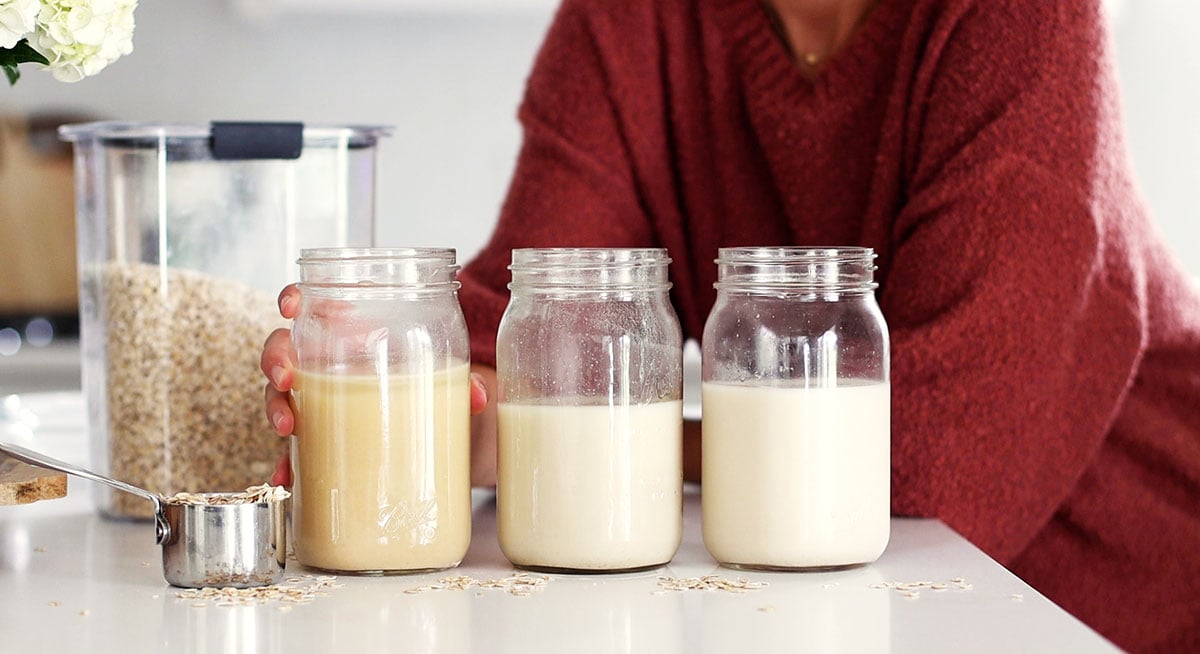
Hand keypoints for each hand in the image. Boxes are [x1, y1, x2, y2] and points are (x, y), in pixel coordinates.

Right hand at [260, 284, 492, 486]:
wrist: (447, 428)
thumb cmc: (438, 388)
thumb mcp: (452, 380)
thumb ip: (467, 382)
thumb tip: (478, 396)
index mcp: (358, 333)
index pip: (317, 305)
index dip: (295, 298)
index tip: (291, 306)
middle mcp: (332, 363)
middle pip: (286, 348)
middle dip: (276, 358)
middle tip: (286, 377)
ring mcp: (324, 401)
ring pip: (281, 394)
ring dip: (276, 408)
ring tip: (288, 429)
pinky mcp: (326, 438)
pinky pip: (297, 447)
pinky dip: (287, 462)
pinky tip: (287, 476)